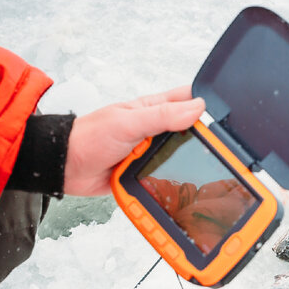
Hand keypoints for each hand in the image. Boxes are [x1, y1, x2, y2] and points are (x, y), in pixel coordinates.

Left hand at [63, 86, 205, 195]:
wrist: (64, 167)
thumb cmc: (88, 137)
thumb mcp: (128, 122)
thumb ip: (162, 116)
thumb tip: (197, 108)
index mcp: (153, 109)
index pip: (188, 101)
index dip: (206, 107)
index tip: (223, 121)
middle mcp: (155, 129)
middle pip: (190, 133)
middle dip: (202, 142)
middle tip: (219, 154)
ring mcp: (150, 152)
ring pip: (180, 158)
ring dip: (187, 165)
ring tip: (205, 173)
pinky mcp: (145, 173)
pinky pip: (166, 177)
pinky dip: (172, 182)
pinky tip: (183, 187)